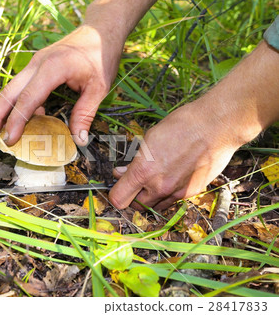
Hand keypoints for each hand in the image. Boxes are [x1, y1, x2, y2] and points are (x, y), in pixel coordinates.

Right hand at [0, 25, 122, 145]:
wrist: (100, 30)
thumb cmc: (101, 56)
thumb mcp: (99, 87)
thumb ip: (85, 114)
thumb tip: (78, 140)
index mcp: (52, 68)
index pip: (28, 98)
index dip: (17, 121)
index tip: (9, 139)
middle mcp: (37, 64)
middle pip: (9, 91)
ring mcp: (34, 63)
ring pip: (12, 88)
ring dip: (3, 110)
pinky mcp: (37, 66)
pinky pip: (22, 86)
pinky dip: (19, 103)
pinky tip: (25, 120)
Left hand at [109, 100, 240, 210]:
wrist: (216, 126)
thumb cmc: (181, 126)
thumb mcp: (149, 138)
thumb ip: (134, 160)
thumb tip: (120, 172)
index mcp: (142, 171)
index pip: (118, 198)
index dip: (115, 193)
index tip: (118, 185)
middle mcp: (158, 186)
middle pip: (135, 206)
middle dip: (132, 196)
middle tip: (135, 182)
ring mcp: (175, 192)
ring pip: (153, 206)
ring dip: (149, 198)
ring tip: (153, 180)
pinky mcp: (190, 193)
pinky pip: (171, 202)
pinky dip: (165, 196)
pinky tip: (169, 179)